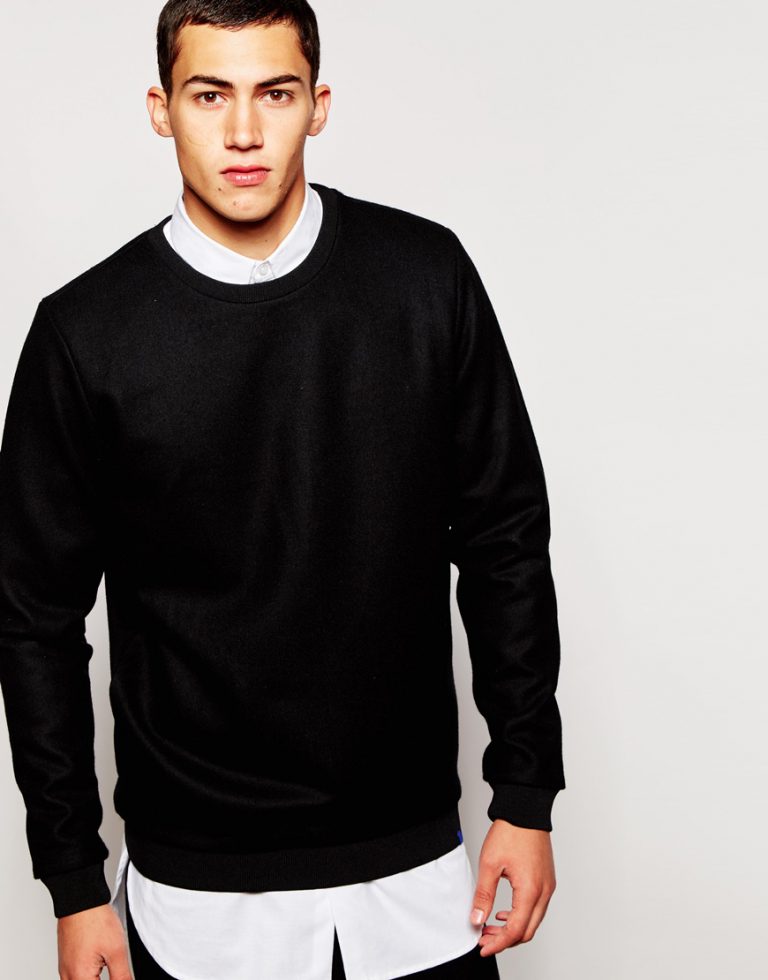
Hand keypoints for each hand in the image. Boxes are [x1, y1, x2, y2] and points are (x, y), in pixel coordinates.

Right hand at [57, 902, 131, 979]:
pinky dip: (88, 974)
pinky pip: (76, 975)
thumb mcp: (116, 950)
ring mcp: (65, 968)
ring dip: (95, 977)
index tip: (119, 976)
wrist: (81, 901)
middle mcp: (68, 976)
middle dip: (102, 978)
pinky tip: (99, 964)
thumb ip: (122, 976)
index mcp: (80, 977)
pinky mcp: (66, 960)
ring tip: (107, 963)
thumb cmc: (94, 920)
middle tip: (113, 967)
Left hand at [469, 820, 556, 957]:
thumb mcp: (489, 864)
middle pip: (527, 931)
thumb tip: (477, 919)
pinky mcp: (546, 880)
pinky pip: (536, 908)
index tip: (483, 947)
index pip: (516, 930)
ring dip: (513, 929)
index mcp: (531, 890)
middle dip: (505, 940)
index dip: (498, 943)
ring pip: (533, 921)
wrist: (525, 810)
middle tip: (484, 939)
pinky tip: (505, 912)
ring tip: (491, 927)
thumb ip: (484, 895)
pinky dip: (521, 916)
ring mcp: (548, 886)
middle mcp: (544, 891)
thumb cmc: (510, 832)